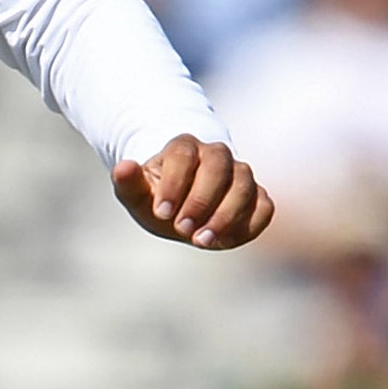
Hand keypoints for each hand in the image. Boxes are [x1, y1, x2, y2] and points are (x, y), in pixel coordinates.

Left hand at [112, 134, 272, 250]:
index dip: (173, 184)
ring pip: (244, 185)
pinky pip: (264, 206)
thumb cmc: (156, 201)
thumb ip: (128, 183)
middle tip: (182, 229)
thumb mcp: (137, 196)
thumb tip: (123, 166)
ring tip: (201, 241)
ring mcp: (240, 174)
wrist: (181, 214)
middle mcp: (216, 155)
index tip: (160, 213)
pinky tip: (226, 241)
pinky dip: (249, 224)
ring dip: (224, 215)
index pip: (183, 154)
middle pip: (218, 166)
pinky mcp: (258, 197)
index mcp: (184, 147)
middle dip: (200, 200)